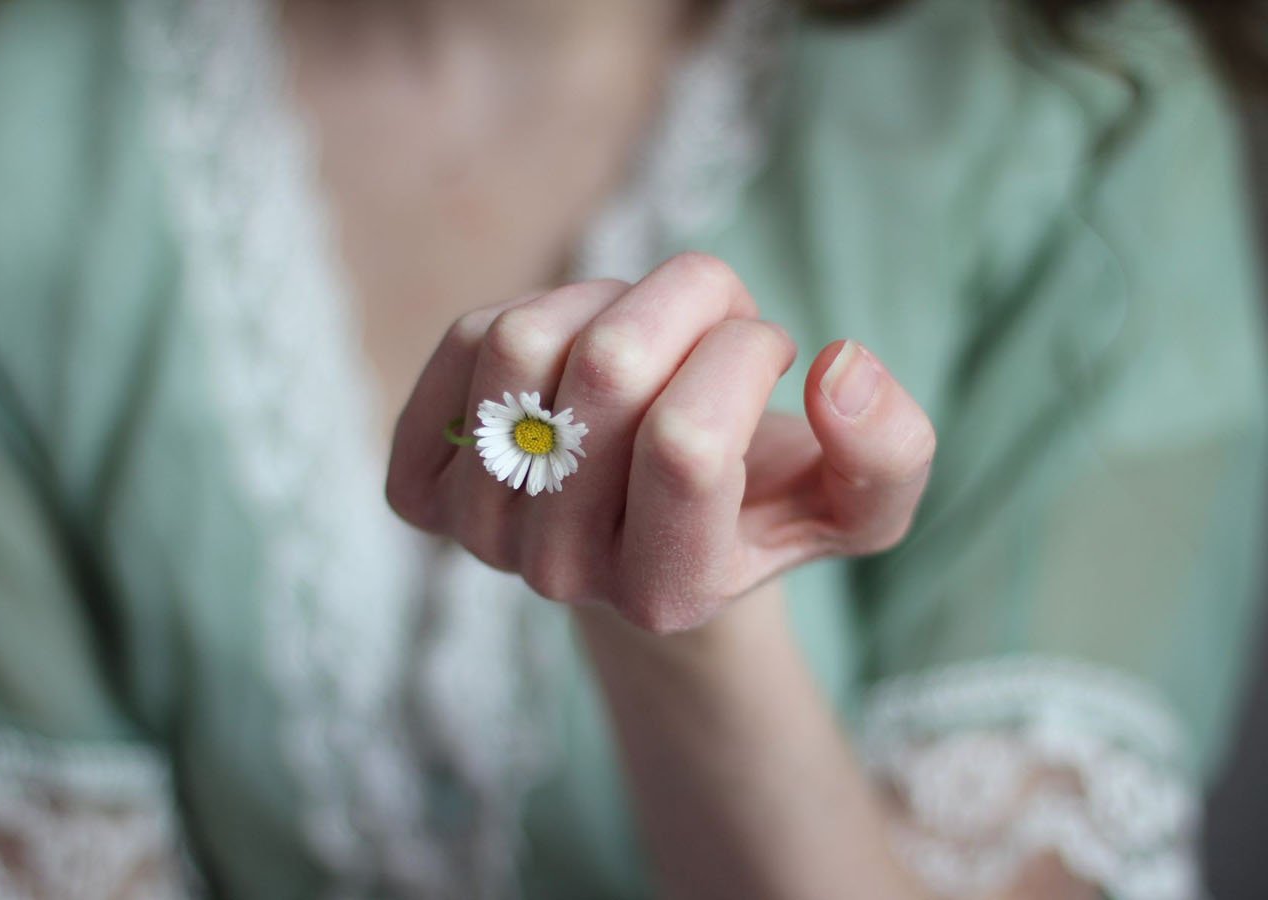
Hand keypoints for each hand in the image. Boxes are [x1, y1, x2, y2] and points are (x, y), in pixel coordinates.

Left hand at [386, 253, 935, 632]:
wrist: (645, 535)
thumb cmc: (756, 507)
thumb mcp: (857, 503)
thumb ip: (888, 455)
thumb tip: (840, 369)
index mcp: (671, 593)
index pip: (686, 442)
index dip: (740, 354)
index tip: (770, 348)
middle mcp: (561, 577)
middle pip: (606, 373)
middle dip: (685, 302)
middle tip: (713, 318)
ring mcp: (480, 536)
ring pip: (524, 343)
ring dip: (608, 299)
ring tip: (645, 336)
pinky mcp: (420, 488)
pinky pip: (467, 343)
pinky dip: (538, 311)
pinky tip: (576, 357)